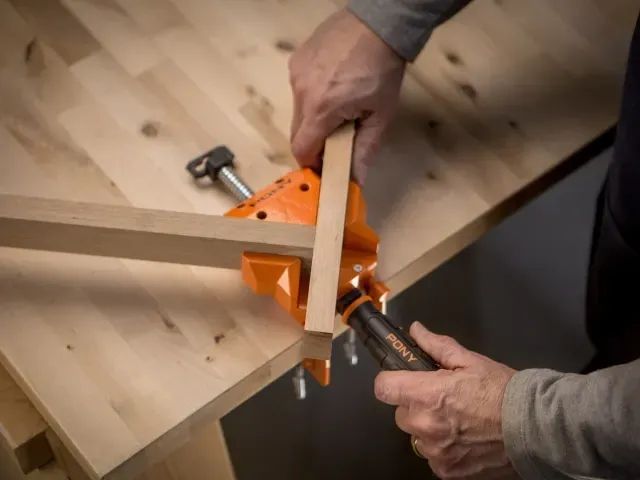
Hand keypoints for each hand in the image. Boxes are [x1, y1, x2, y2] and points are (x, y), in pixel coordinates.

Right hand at [288, 9, 404, 183]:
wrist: (378, 23)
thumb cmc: (383, 69)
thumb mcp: (381, 115)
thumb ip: (365, 150)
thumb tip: (357, 181)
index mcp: (321, 108)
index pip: (302, 149)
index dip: (312, 164)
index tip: (326, 167)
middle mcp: (302, 92)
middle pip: (298, 133)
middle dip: (315, 142)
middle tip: (338, 138)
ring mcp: (296, 74)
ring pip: (297, 112)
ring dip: (314, 118)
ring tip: (339, 107)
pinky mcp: (296, 60)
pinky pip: (299, 90)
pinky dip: (312, 97)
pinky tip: (333, 86)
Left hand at [375, 322, 517, 479]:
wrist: (533, 427)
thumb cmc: (503, 392)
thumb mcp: (469, 360)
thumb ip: (436, 345)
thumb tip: (416, 331)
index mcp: (427, 394)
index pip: (384, 388)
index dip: (391, 381)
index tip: (399, 380)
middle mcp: (426, 425)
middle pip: (400, 413)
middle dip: (415, 404)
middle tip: (441, 399)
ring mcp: (435, 451)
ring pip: (415, 436)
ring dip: (427, 428)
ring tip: (456, 419)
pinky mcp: (446, 469)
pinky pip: (432, 456)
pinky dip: (442, 448)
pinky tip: (463, 437)